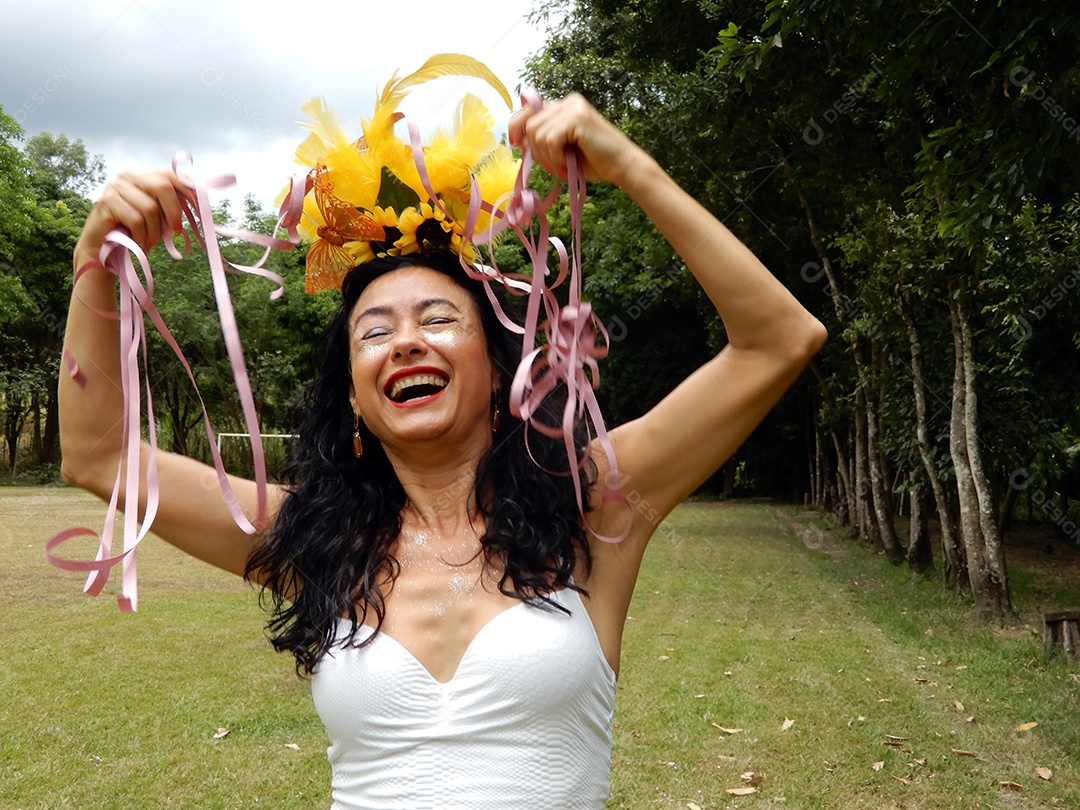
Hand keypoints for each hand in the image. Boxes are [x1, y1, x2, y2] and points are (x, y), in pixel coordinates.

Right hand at [75, 169, 193, 266]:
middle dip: (174, 212)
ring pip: (150, 208)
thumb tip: (199, 201)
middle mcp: (128, 177)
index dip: (189, 189)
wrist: (102, 248)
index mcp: (143, 177)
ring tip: (148, 241)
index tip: (200, 209)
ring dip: (154, 231)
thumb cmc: (134, 232)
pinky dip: (141, 236)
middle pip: (163, 186)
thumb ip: (172, 207)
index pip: (171, 174)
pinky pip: (136, 220)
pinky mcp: (106, 202)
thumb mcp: (158, 218)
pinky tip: (136, 241)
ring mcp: (115, 187)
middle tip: (176, 231)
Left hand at [508, 93, 645, 186]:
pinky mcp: (577, 117)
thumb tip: (518, 140)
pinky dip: (555, 157)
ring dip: (546, 157)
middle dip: (535, 150)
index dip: (516, 126)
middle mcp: (567, 102)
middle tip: (552, 165)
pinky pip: (549, 140)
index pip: (528, 110)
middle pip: (530, 124)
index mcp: (564, 107)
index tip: (515, 143)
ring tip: (563, 165)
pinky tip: (568, 163)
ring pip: (537, 133)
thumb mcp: (561, 150)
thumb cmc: (594, 162)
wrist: (622, 167)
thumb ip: (542, 141)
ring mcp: (573, 107)